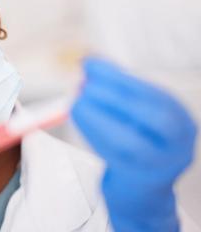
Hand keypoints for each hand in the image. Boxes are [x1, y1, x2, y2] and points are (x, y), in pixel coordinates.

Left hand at [71, 57, 196, 231]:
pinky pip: (113, 156)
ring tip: (76, 101)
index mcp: (180, 120)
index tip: (90, 64)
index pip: (154, 94)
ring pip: (129, 141)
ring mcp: (160, 165)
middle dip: (115, 96)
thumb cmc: (138, 144)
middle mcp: (178, 143)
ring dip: (97, 117)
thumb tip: (89, 63)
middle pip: (151, 116)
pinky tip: (78, 117)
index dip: (120, 77)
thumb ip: (119, 91)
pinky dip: (92, 133)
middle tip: (84, 84)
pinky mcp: (137, 179)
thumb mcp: (137, 115)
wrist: (142, 192)